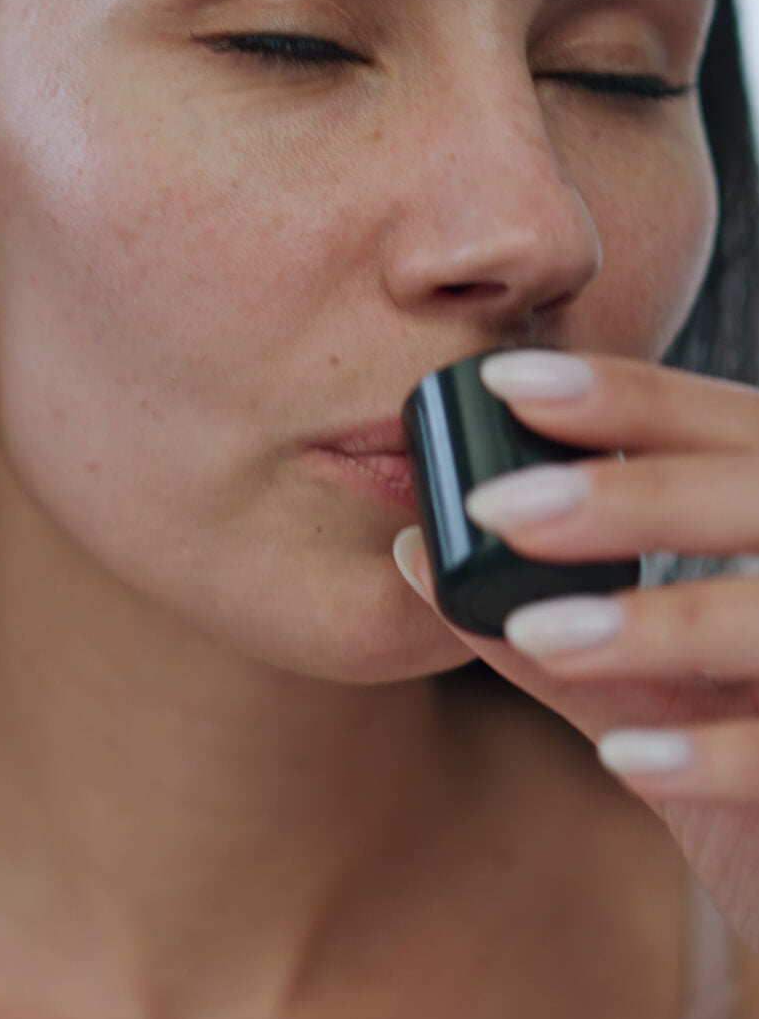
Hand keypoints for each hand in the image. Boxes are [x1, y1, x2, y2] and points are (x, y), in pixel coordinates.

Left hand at [395, 347, 758, 950]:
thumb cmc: (736, 750)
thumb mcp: (650, 679)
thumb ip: (552, 616)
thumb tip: (413, 548)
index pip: (722, 428)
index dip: (628, 397)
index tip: (506, 381)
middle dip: (630, 495)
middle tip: (497, 505)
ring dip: (654, 620)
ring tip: (538, 632)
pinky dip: (710, 757)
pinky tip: (623, 757)